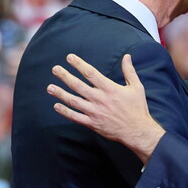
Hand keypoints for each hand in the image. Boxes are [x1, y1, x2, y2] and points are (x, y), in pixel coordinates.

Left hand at [47, 53, 164, 162]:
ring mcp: (94, 112)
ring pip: (74, 101)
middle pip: (78, 85)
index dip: (79, 64)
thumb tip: (127, 56)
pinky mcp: (93, 123)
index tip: (69, 58)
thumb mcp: (136, 87)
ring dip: (60, 94)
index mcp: (109, 88)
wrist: (137, 131)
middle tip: (55, 69)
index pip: (90, 73)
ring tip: (49, 87)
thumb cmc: (137, 108)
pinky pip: (76, 117)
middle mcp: (99, 99)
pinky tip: (56, 106)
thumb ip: (129, 71)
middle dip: (65, 76)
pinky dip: (65, 112)